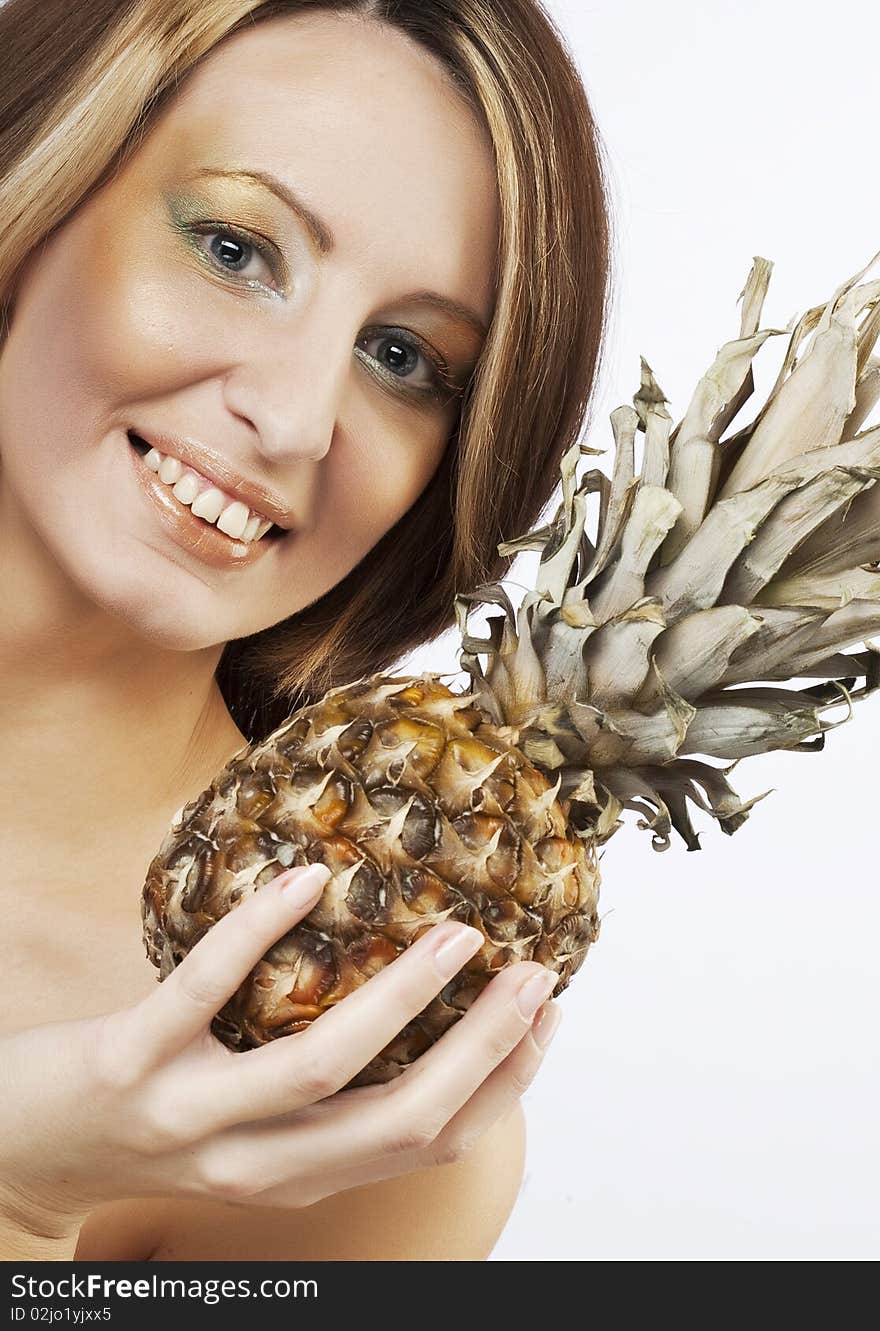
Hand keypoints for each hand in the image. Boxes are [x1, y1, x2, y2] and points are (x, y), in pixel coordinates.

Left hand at [0, 862, 560, 1237]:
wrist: (17, 1151)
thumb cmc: (149, 1122)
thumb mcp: (246, 1132)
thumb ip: (318, 1094)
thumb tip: (407, 1005)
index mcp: (298, 1177)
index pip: (427, 1144)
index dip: (500, 1086)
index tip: (545, 1017)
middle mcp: (254, 1165)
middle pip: (398, 1119)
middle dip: (482, 1050)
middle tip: (532, 975)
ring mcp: (189, 1118)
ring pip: (319, 1068)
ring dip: (404, 998)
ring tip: (455, 933)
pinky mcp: (127, 1064)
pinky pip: (204, 991)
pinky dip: (260, 931)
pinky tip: (307, 880)